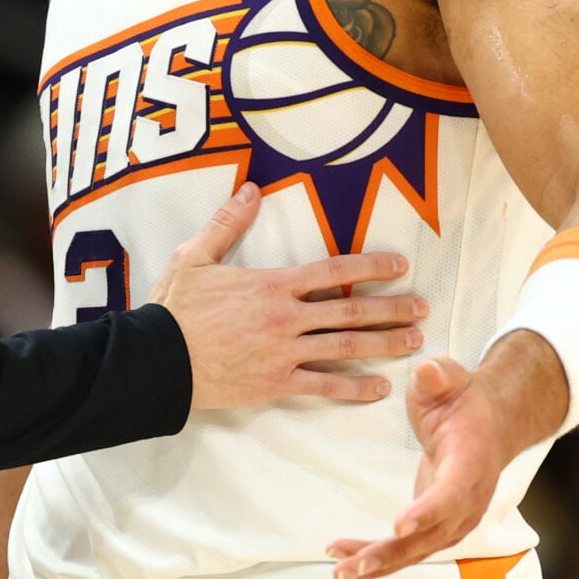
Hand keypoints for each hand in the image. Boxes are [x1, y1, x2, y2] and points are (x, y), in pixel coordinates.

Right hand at [151, 183, 426, 411]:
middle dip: (391, 308)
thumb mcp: (195, 256)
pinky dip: (354, 388)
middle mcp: (287, 317)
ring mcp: (285, 353)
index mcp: (273, 284)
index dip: (371, 265)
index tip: (399, 265)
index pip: (334, 270)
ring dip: (384, 344)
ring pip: (346, 347)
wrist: (156, 359)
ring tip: (414, 342)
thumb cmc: (174, 307)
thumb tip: (250, 189)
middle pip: (351, 310)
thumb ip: (227, 223)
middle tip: (422, 307)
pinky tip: (379, 388)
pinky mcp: (276, 383)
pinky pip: (323, 386)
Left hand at [325, 353, 511, 578]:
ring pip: (416, 551)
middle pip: (431, 536)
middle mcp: (467, 501)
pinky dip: (377, 557)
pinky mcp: (436, 526)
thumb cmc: (464, 402)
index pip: (452, 493)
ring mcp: (453, 519)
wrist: (489, 423)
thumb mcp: (453, 379)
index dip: (427, 511)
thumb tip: (429, 370)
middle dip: (393, 554)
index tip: (399, 527)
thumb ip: (440, 377)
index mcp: (471, 463)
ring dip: (379, 564)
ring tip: (341, 571)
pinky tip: (345, 558)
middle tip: (356, 565)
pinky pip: (407, 549)